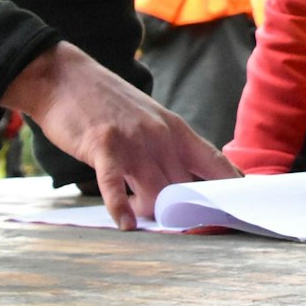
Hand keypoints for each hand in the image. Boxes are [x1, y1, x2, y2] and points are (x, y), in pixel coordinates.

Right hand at [1, 41, 238, 229]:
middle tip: (179, 228)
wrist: (65, 77)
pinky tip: (125, 225)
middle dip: (185, 213)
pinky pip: (115, 184)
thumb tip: (180, 186)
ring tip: (143, 220)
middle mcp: (161, 135)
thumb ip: (166, 150)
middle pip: (186, 187)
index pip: (215, 162)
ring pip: (156, 190)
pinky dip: (120, 207)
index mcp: (176, 129)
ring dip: (152, 213)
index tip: (241, 210)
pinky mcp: (103, 145)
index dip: (230, 189)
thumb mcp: (148, 121)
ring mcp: (133, 140)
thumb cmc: (107, 105)